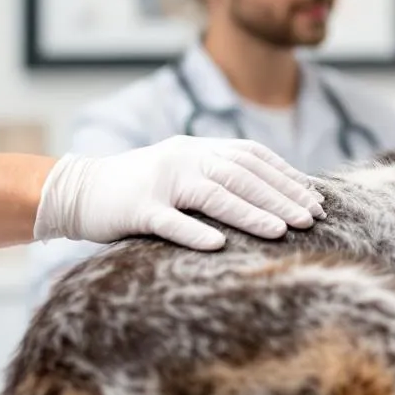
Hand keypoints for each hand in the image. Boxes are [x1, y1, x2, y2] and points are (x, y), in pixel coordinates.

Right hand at [33, 135, 325, 248]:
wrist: (77, 191)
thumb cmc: (141, 190)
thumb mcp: (184, 173)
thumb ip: (221, 177)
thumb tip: (277, 195)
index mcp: (199, 148)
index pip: (253, 157)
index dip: (287, 177)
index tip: (317, 199)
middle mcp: (183, 157)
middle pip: (241, 174)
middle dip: (280, 196)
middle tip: (312, 218)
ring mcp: (159, 181)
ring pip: (213, 194)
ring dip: (251, 212)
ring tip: (283, 230)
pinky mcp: (135, 208)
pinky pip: (169, 220)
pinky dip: (194, 232)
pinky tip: (219, 246)